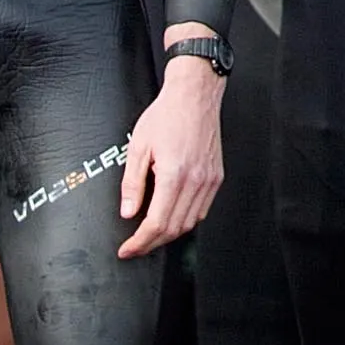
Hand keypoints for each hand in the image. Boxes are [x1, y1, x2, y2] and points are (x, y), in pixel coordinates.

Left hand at [118, 36, 223, 257]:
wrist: (194, 94)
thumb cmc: (167, 114)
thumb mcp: (138, 148)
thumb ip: (132, 183)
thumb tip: (128, 211)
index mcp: (174, 174)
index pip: (156, 223)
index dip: (140, 242)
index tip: (128, 250)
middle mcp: (196, 180)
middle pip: (174, 228)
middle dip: (151, 243)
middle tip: (135, 247)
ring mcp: (209, 180)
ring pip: (190, 223)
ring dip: (169, 235)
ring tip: (150, 236)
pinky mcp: (216, 177)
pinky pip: (202, 210)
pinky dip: (185, 221)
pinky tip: (172, 219)